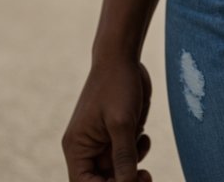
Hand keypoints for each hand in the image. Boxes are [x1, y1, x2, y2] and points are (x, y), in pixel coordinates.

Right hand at [62, 57, 152, 181]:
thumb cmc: (116, 84)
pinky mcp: (117, 131)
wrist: (123, 55)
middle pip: (102, 180)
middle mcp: (87, 147)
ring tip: (146, 165)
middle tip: (146, 178)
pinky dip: (137, 153)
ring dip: (132, 170)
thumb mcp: (122, 123)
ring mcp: (103, 140)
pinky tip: (144, 137)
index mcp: (77, 147)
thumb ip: (124, 157)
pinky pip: (127, 154)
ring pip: (117, 170)